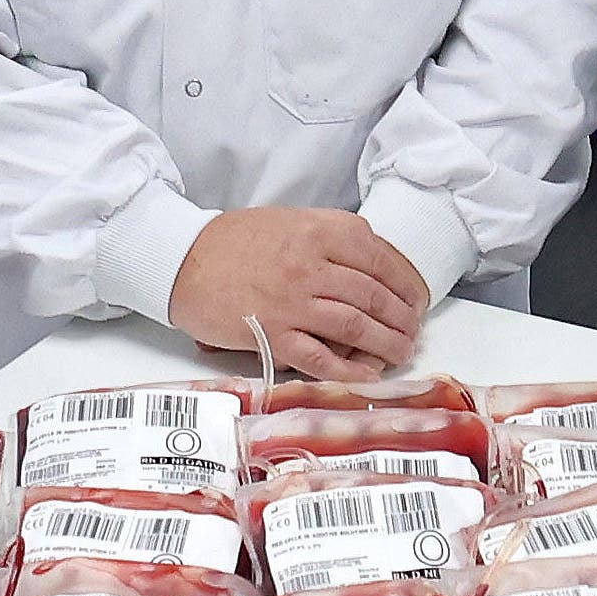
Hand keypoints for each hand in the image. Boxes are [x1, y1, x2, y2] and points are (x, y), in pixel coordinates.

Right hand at [170, 205, 429, 380]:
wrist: (180, 259)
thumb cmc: (233, 240)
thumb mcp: (289, 219)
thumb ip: (332, 234)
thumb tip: (373, 255)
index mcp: (319, 231)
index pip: (381, 259)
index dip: (406, 285)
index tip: (416, 301)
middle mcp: (310, 264)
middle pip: (374, 296)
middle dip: (402, 319)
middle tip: (412, 332)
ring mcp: (292, 302)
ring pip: (355, 326)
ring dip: (386, 344)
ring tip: (400, 353)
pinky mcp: (272, 334)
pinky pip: (320, 357)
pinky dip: (349, 369)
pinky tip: (368, 376)